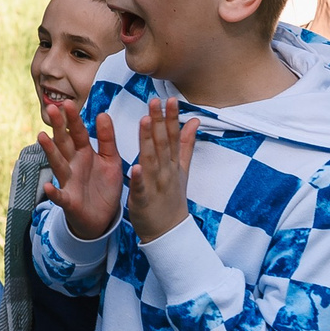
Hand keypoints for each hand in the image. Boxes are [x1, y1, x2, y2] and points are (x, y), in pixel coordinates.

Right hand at [38, 98, 125, 241]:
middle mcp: (73, 164)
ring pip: (58, 164)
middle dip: (59, 127)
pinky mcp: (69, 201)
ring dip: (50, 151)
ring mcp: (69, 182)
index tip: (67, 103)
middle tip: (51, 108)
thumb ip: (107, 139)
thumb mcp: (110, 159)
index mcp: (84, 153)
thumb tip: (103, 113)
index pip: (78, 133)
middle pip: (64, 143)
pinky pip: (60, 196)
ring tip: (42, 136)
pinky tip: (48, 187)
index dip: (73, 119)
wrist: (102, 218)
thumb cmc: (103, 186)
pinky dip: (54, 193)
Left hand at [126, 96, 200, 241]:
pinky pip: (140, 187)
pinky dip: (138, 178)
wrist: (169, 231)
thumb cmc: (172, 198)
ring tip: (145, 121)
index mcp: (173, 163)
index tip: (170, 99)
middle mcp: (166, 171)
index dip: (171, 118)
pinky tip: (135, 166)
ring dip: (149, 141)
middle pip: (163, 144)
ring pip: (151, 160)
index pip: (173, 136)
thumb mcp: (182, 169)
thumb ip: (186, 144)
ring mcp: (156, 185)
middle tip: (155, 101)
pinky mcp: (143, 199)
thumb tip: (194, 120)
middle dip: (159, 122)